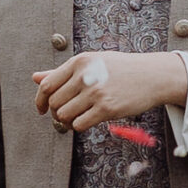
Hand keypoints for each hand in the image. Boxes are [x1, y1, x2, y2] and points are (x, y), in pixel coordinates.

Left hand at [31, 49, 186, 131]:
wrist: (153, 75)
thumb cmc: (121, 69)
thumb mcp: (91, 63)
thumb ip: (61, 72)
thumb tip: (35, 78)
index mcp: (79, 62)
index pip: (47, 85)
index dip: (40, 100)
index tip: (43, 108)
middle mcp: (85, 75)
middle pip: (54, 102)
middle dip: (56, 112)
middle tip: (66, 114)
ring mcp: (96, 92)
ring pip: (64, 115)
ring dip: (67, 121)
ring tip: (78, 117)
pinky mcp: (107, 108)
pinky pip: (79, 124)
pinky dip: (79, 126)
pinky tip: (88, 120)